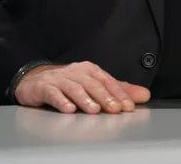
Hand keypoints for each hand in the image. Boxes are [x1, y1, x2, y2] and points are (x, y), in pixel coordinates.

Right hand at [14, 61, 149, 113]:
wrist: (36, 80)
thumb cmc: (69, 83)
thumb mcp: (95, 85)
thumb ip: (119, 90)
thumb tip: (144, 95)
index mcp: (91, 70)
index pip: (108, 81)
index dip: (119, 94)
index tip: (128, 106)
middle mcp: (77, 72)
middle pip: (93, 84)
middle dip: (105, 97)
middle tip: (114, 109)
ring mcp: (60, 79)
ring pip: (75, 88)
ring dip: (85, 99)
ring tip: (94, 110)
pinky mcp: (44, 87)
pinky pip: (54, 93)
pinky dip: (62, 101)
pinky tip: (69, 109)